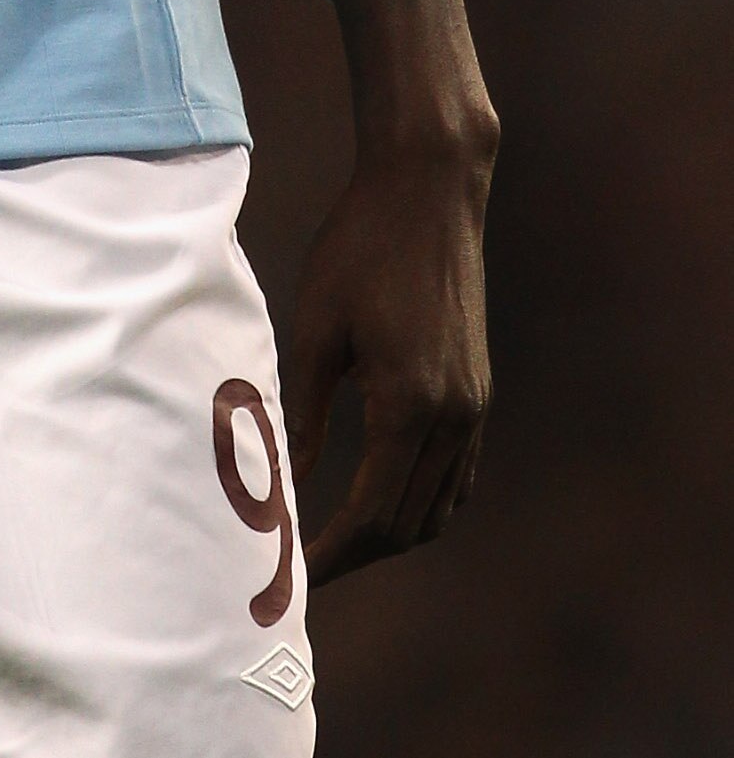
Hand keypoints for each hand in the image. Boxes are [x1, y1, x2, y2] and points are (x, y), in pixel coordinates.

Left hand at [288, 0, 498, 586]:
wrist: (429, 190)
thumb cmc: (360, 247)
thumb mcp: (316, 328)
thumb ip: (304, 414)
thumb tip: (283, 483)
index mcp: (410, 404)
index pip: (373, 514)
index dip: (332, 552)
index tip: (295, 573)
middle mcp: (454, 416)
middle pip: (409, 523)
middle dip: (359, 553)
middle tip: (307, 564)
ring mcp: (475, 406)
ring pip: (440, 507)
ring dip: (392, 533)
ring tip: (338, 539)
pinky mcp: (480, 391)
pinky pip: (458, 475)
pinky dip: (424, 502)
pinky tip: (386, 498)